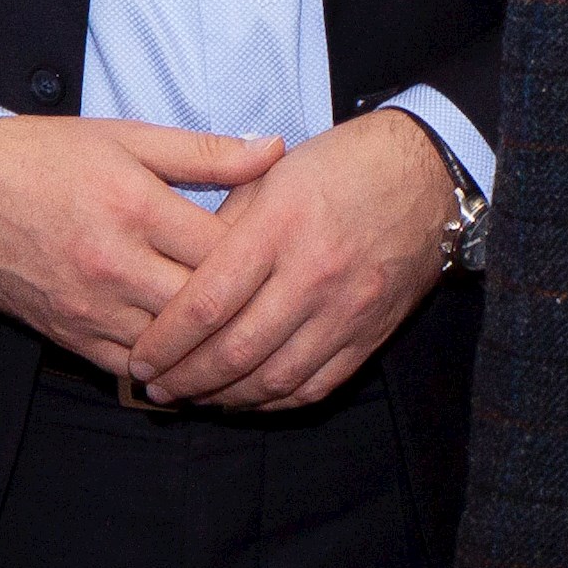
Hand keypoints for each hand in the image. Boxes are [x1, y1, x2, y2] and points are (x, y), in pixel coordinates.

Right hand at [0, 115, 284, 372]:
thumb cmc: (47, 156)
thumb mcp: (127, 138)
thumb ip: (204, 152)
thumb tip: (274, 150)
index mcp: (135, 206)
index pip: (221, 251)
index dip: (261, 258)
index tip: (283, 258)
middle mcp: (114, 262)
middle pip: (202, 305)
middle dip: (243, 309)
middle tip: (277, 306)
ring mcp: (89, 305)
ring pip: (170, 346)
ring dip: (207, 347)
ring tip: (246, 342)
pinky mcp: (67, 333)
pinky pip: (128, 367)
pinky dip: (164, 371)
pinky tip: (192, 364)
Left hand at [122, 109, 449, 410]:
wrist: (427, 175)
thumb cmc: (341, 166)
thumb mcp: (271, 175)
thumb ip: (221, 226)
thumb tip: (174, 277)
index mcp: (280, 226)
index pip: (209, 301)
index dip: (167, 340)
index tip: (140, 357)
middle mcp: (314, 273)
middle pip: (236, 349)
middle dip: (186, 378)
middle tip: (154, 386)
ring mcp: (347, 310)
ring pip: (274, 378)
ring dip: (224, 398)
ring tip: (192, 396)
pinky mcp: (370, 334)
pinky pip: (315, 386)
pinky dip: (273, 401)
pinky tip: (245, 399)